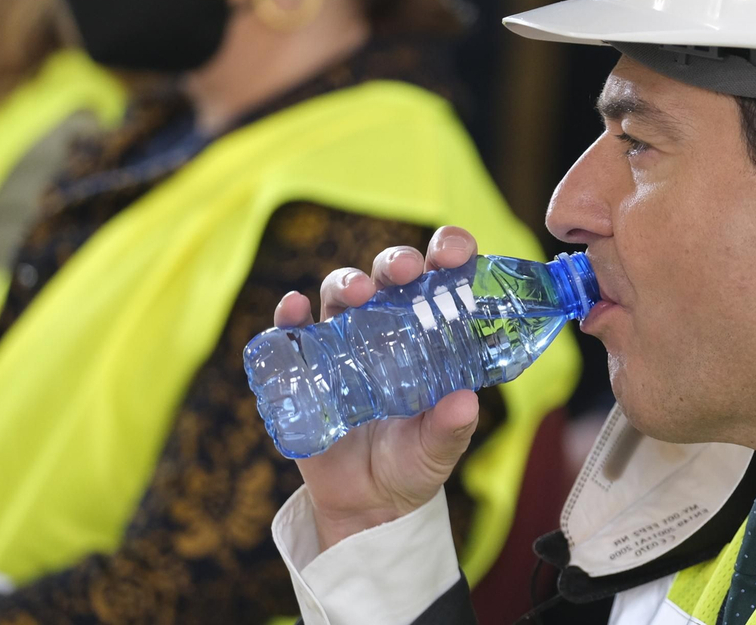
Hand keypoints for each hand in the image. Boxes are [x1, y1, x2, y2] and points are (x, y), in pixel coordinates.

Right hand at [275, 226, 482, 549]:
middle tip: (405, 271)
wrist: (365, 504)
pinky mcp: (305, 364)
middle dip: (396, 261)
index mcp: (430, 332)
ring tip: (360, 294)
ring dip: (348, 282)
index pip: (441, 277)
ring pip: (341, 293)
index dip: (448, 252)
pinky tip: (294, 309)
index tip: (453, 254)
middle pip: (388, 274)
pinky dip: (290, 314)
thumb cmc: (412, 463)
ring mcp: (343, 341)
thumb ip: (450, 427)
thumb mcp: (437, 449)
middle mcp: (387, 325)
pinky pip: (292, 331)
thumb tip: (465, 402)